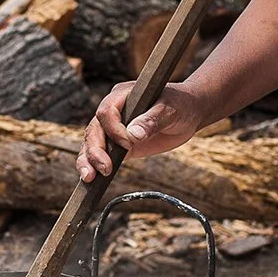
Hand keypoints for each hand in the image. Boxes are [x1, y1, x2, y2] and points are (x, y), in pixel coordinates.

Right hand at [79, 81, 210, 180]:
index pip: (106, 111)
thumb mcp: (170, 110)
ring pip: (91, 143)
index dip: (113, 129)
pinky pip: (100, 155)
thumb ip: (152, 120)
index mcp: (122, 95)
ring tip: (89, 178)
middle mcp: (114, 111)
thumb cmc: (181, 105)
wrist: (189, 112)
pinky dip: (93, 166)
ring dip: (88, 160)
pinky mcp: (119, 145)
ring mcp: (114, 129)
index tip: (128, 143)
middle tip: (105, 168)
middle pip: (94, 129)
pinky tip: (92, 180)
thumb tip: (133, 135)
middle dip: (96, 149)